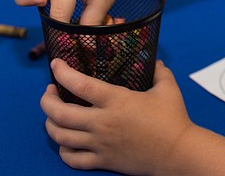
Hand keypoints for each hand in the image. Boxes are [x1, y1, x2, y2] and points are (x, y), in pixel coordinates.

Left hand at [41, 59, 194, 173]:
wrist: (177, 152)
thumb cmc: (173, 119)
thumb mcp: (168, 88)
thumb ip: (159, 72)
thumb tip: (154, 62)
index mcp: (117, 101)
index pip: (80, 84)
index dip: (63, 72)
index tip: (56, 64)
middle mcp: (102, 122)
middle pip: (59, 113)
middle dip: (47, 100)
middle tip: (50, 91)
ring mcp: (100, 143)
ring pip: (60, 136)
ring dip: (50, 123)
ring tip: (52, 115)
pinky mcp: (102, 160)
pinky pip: (72, 159)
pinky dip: (63, 149)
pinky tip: (66, 141)